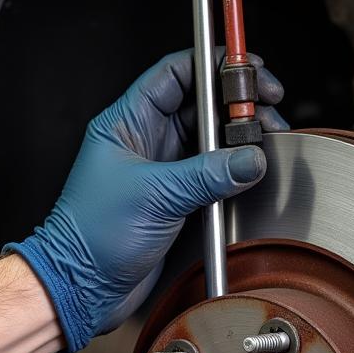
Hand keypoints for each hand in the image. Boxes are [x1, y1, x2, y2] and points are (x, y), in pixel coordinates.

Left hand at [8, 50, 286, 352]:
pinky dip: (234, 169)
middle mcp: (146, 141)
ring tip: (266, 141)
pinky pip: (212, 173)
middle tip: (270, 107)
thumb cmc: (93, 237)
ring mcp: (161, 170)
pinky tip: (251, 170)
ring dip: (240, 137)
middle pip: (201, 104)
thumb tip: (250, 158)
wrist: (83, 287)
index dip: (214, 65)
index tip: (249, 69)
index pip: (176, 74)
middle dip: (238, 102)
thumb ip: (208, 174)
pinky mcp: (174, 200)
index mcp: (127, 123)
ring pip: (210, 139)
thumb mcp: (155, 196)